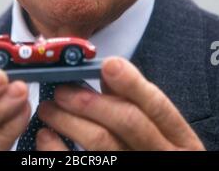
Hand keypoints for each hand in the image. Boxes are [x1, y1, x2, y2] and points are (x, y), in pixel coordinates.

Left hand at [37, 57, 204, 150]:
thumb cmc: (153, 153)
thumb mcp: (160, 133)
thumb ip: (137, 103)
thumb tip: (109, 72)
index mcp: (179, 140)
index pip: (156, 106)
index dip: (132, 83)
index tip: (108, 64)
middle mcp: (161, 157)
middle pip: (126, 121)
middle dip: (90, 100)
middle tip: (62, 90)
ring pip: (100, 143)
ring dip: (68, 120)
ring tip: (48, 108)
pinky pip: (79, 166)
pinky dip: (57, 149)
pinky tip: (46, 137)